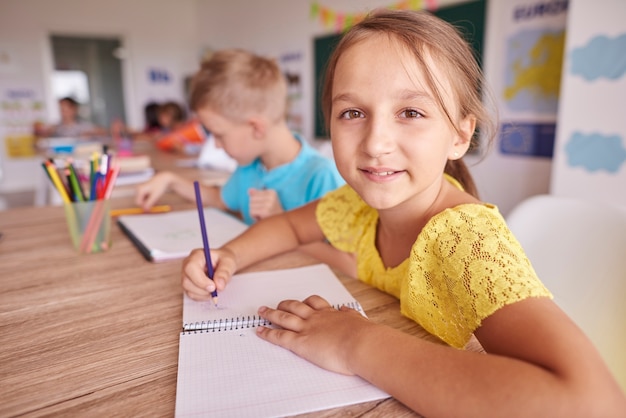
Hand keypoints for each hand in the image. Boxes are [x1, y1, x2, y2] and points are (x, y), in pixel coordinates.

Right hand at [134, 172, 172, 209]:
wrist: (164, 178)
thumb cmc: (160, 186)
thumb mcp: (155, 196)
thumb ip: (149, 203)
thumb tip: (145, 210)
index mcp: (140, 190)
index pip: (138, 203)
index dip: (144, 206)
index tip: (151, 207)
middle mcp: (138, 189)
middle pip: (140, 201)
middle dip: (147, 203)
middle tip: (155, 201)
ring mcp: (140, 188)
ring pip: (143, 199)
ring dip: (148, 201)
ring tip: (155, 197)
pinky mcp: (143, 189)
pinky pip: (145, 197)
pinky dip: (149, 198)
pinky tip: (154, 195)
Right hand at [181, 246, 237, 299]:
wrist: (223, 263)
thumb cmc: (223, 260)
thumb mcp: (228, 262)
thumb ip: (224, 272)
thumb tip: (219, 285)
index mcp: (196, 256)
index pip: (190, 268)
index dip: (200, 280)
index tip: (213, 287)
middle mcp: (188, 265)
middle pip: (186, 281)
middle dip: (203, 289)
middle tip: (216, 290)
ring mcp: (186, 276)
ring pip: (189, 290)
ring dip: (204, 294)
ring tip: (215, 289)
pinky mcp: (188, 285)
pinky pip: (192, 295)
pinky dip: (203, 297)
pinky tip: (211, 291)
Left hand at [248, 188, 282, 220]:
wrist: (280, 225)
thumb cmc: (272, 214)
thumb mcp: (266, 201)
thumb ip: (257, 194)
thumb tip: (249, 190)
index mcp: (272, 192)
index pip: (254, 194)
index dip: (257, 202)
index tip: (265, 207)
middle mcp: (271, 197)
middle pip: (251, 199)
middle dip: (255, 207)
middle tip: (263, 212)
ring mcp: (269, 204)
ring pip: (251, 206)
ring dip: (254, 212)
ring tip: (262, 215)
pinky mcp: (265, 211)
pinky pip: (251, 212)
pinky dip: (254, 217)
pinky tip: (261, 218)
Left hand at [256, 295, 371, 374]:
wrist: (361, 343)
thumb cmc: (364, 336)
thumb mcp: (359, 321)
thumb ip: (351, 315)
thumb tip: (347, 310)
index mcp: (331, 314)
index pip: (315, 304)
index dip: (305, 303)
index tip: (300, 302)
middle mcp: (316, 318)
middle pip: (295, 306)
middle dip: (284, 305)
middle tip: (277, 304)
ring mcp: (307, 328)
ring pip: (284, 317)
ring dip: (271, 314)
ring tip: (261, 312)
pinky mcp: (301, 343)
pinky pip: (280, 336)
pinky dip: (268, 333)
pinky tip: (259, 331)